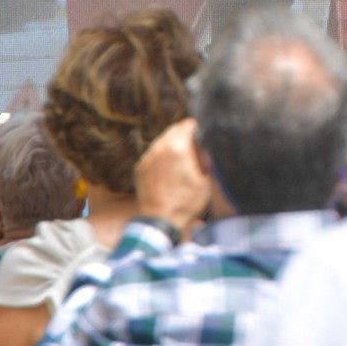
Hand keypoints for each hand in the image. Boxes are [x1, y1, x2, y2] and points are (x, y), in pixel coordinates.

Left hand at [134, 118, 211, 235]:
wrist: (160, 221)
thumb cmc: (186, 202)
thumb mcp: (206, 180)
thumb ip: (206, 159)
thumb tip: (206, 148)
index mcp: (178, 147)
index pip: (188, 124)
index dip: (197, 129)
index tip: (202, 136)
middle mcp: (160, 147)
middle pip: (173, 129)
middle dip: (184, 135)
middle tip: (193, 148)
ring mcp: (148, 157)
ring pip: (161, 140)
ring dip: (171, 145)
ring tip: (180, 161)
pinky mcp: (140, 167)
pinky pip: (152, 154)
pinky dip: (160, 157)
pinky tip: (168, 171)